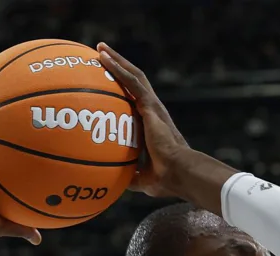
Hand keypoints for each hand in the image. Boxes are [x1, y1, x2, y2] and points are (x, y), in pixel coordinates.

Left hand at [96, 43, 188, 197]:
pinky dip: (118, 67)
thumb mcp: (143, 178)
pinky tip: (104, 57)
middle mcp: (154, 111)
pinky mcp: (150, 105)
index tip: (111, 85)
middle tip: (103, 56)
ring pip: (133, 76)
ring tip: (100, 49)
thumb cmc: (166, 179)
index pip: (137, 103)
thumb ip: (131, 176)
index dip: (125, 92)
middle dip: (119, 68)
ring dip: (117, 61)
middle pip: (134, 83)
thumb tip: (116, 182)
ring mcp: (153, 106)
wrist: (178, 173)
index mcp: (153, 126)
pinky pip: (131, 81)